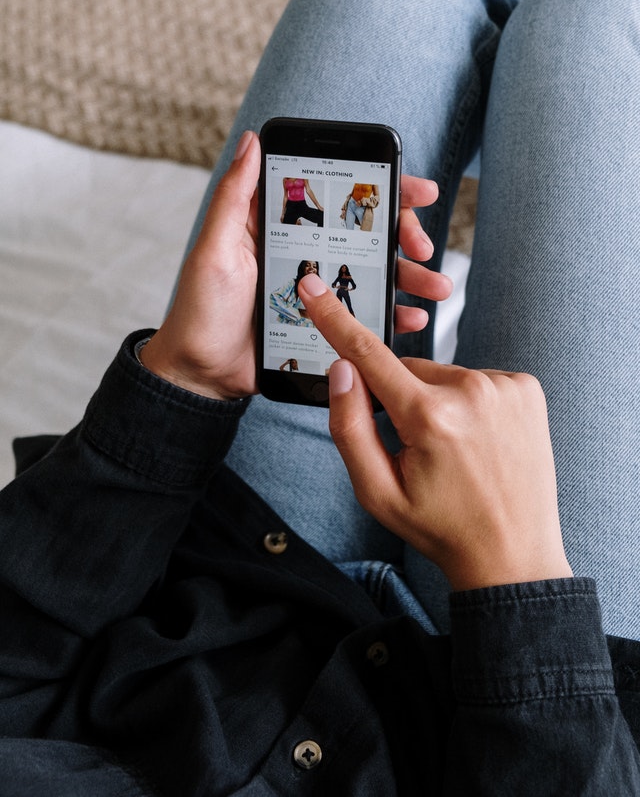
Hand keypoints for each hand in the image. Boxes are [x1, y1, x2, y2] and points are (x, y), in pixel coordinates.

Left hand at [140, 130, 450, 399]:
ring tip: (436, 287)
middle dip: (406, 235)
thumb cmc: (201, 309)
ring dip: (412, 277)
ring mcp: (320, 291)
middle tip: (423, 248)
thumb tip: (252, 141)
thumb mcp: (215, 249)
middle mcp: (308, 254)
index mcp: (284, 229)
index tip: (416, 189)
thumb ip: (235, 198)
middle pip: (369, 234)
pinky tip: (410, 318)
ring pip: (376, 275)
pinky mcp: (326, 325)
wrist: (201, 374)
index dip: (381, 189)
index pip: (339, 198)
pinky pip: (367, 315)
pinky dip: (394, 316)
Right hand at [297, 275, 572, 590]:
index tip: (313, 286)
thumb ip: (349, 427)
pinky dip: (470, 402)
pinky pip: (478, 380)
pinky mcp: (527, 388)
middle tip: (418, 449)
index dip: (335, 319)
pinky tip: (480, 440)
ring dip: (437, 401)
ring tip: (456, 451)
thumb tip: (341, 369)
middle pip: (407, 370)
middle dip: (400, 398)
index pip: (368, 355)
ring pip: (443, 375)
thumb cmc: (439, 526)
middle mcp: (471, 391)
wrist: (512, 554)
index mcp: (429, 418)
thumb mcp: (376, 491)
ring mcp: (505, 387)